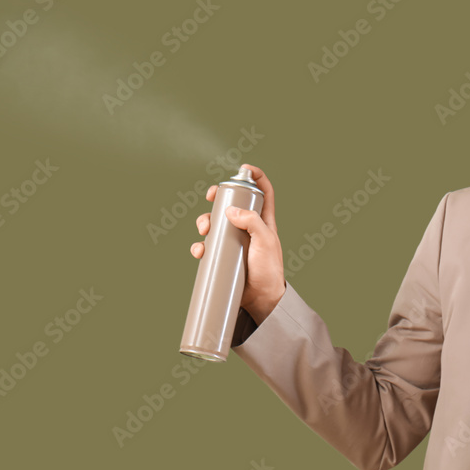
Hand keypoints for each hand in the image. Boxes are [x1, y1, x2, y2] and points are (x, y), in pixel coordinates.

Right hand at [189, 164, 285, 323]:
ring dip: (205, 221)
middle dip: (219, 196)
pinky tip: (200, 251)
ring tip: (204, 230)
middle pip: (232, 202)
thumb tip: (230, 210)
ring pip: (216, 223)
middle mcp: (249, 228)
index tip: (242, 169)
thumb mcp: (265, 241)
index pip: (263, 192)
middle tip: (210, 196)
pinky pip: (208, 246)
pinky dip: (200, 245)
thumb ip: (252, 222)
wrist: (262, 300)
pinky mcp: (224, 256)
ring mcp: (235, 242)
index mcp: (264, 221)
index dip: (255, 177)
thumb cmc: (269, 270)